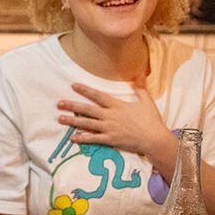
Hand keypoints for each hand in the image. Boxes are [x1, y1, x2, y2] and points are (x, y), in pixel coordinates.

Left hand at [57, 82, 175, 160]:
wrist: (155, 140)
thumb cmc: (151, 120)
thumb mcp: (147, 101)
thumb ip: (140, 87)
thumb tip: (139, 74)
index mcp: (118, 106)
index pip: (98, 96)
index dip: (85, 90)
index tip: (73, 86)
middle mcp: (111, 116)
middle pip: (88, 109)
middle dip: (72, 106)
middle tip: (59, 104)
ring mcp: (109, 129)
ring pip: (87, 124)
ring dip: (73, 121)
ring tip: (60, 118)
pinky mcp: (111, 140)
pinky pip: (94, 139)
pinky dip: (83, 138)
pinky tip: (72, 137)